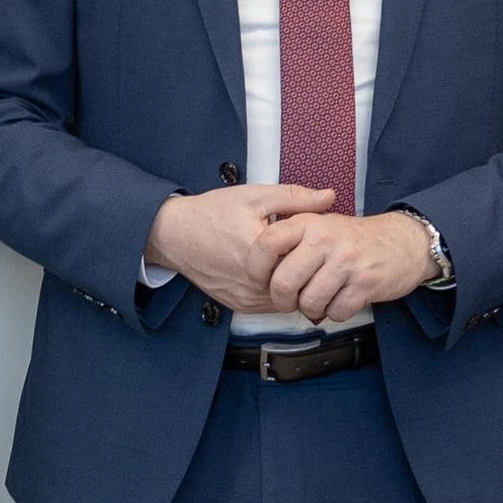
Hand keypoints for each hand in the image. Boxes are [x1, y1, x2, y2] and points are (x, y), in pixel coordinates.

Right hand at [145, 184, 326, 314]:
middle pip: (300, 284)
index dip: (317, 250)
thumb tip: (330, 197)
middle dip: (307, 269)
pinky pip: (270, 306)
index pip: (308, 261)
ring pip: (287, 300)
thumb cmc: (211, 213)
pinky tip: (274, 272)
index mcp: (260, 254)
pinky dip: (277, 292)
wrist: (173, 235)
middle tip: (308, 252)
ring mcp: (245, 299)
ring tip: (291, 261)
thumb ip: (295, 198)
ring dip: (293, 284)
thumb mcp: (255, 197)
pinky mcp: (239, 306)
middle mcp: (252, 283)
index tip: (318, 239)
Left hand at [265, 209, 440, 321]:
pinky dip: (335, 313)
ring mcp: (346, 262)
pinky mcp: (365, 284)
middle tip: (289, 300)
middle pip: (283, 282)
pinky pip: (335, 312)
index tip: (259, 279)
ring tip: (320, 298)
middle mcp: (325, 240)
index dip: (255, 267)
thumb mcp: (321, 223)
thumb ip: (292, 237)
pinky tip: (340, 300)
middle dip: (282, 300)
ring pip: (309, 302)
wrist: (405, 242)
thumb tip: (260, 263)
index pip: (266, 244)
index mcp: (308, 223)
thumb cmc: (355, 239)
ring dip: (311, 308)